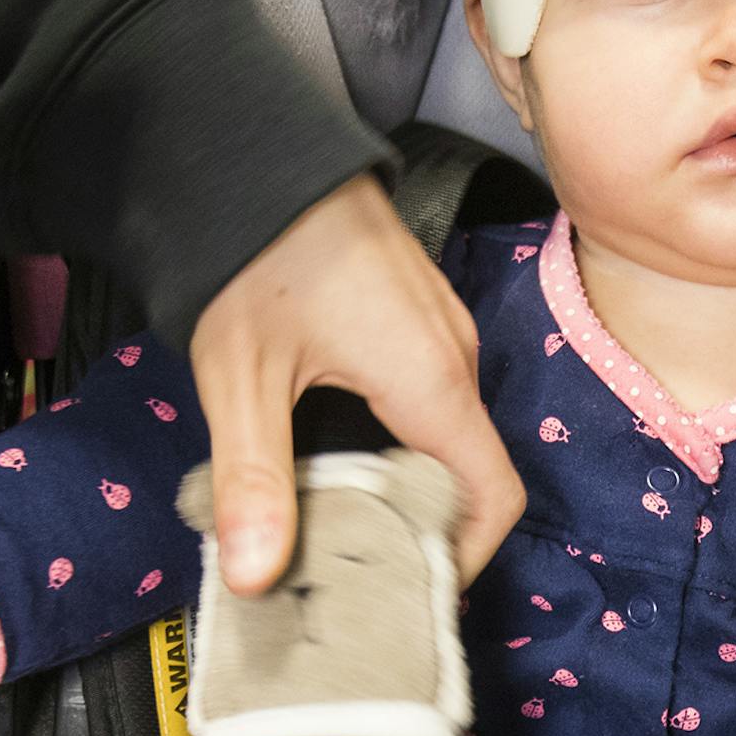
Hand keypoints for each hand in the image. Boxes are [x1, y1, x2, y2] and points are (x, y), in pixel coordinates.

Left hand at [188, 173, 524, 594]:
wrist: (251, 144)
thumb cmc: (252, 248)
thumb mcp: (240, 375)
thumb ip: (254, 479)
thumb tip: (254, 578)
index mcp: (433, 379)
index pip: (495, 497)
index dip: (465, 557)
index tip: (413, 591)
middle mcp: (455, 354)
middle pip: (466, 472)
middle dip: (418, 528)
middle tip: (349, 567)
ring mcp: (441, 327)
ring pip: (445, 432)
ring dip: (400, 479)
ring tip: (330, 514)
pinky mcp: (415, 311)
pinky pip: (428, 392)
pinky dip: (394, 434)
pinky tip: (329, 445)